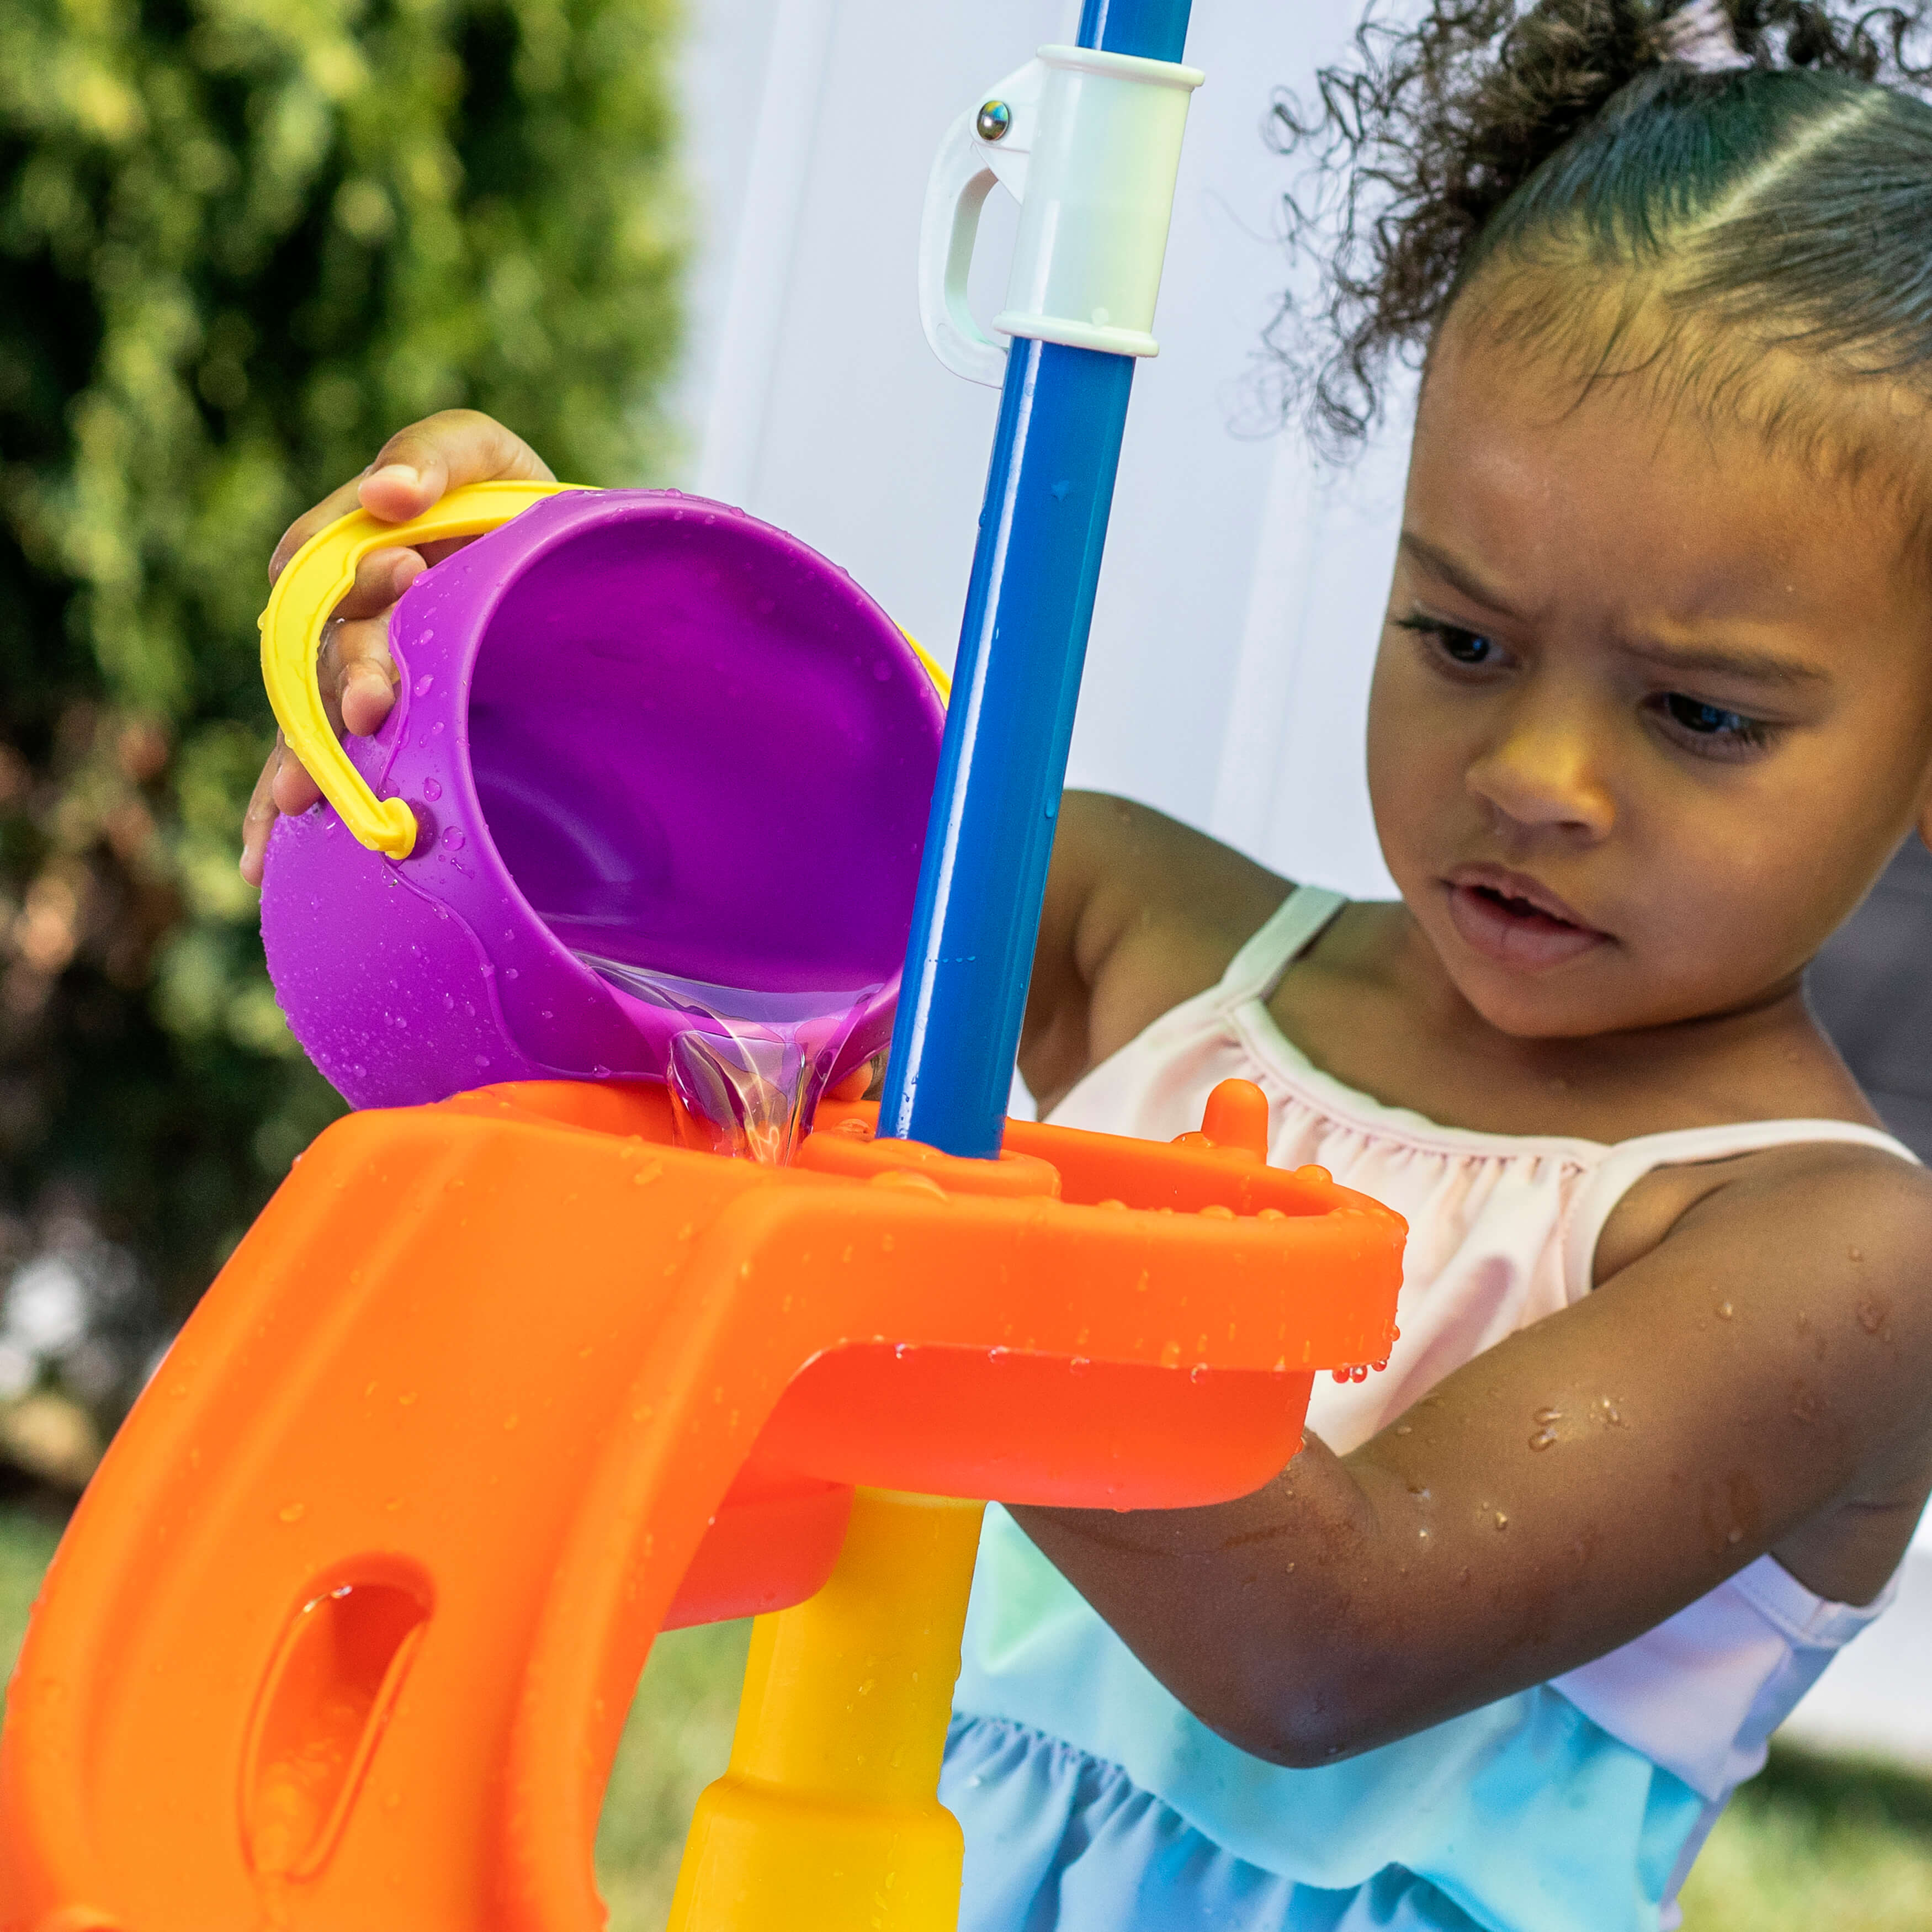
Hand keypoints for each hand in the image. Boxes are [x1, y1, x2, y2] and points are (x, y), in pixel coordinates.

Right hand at [239, 410, 554, 884]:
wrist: (560, 584)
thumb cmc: (514, 509)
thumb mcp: (482, 458)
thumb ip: (432, 458)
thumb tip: (387, 496)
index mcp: (352, 545)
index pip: (323, 558)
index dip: (358, 571)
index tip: (408, 570)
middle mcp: (339, 616)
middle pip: (324, 648)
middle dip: (347, 677)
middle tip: (372, 707)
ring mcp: (352, 677)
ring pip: (310, 719)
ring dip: (310, 758)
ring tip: (305, 799)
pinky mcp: (374, 735)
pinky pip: (312, 772)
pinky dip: (278, 816)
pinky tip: (259, 863)